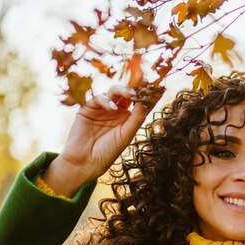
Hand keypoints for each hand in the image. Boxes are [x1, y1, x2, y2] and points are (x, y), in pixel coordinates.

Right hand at [43, 84, 158, 196]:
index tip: (158, 87)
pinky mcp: (88, 108)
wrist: (85, 162)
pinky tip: (113, 107)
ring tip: (131, 94)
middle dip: (136, 86)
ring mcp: (102, 108)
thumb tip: (145, 101)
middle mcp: (116, 111)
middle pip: (127, 94)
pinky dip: (106, 100)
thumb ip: (136, 119)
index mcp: (127, 118)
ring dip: (123, 90)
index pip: (139, 103)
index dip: (147, 95)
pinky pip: (98, 98)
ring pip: (114, 91)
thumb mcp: (126, 136)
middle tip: (144, 83)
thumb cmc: (108, 152)